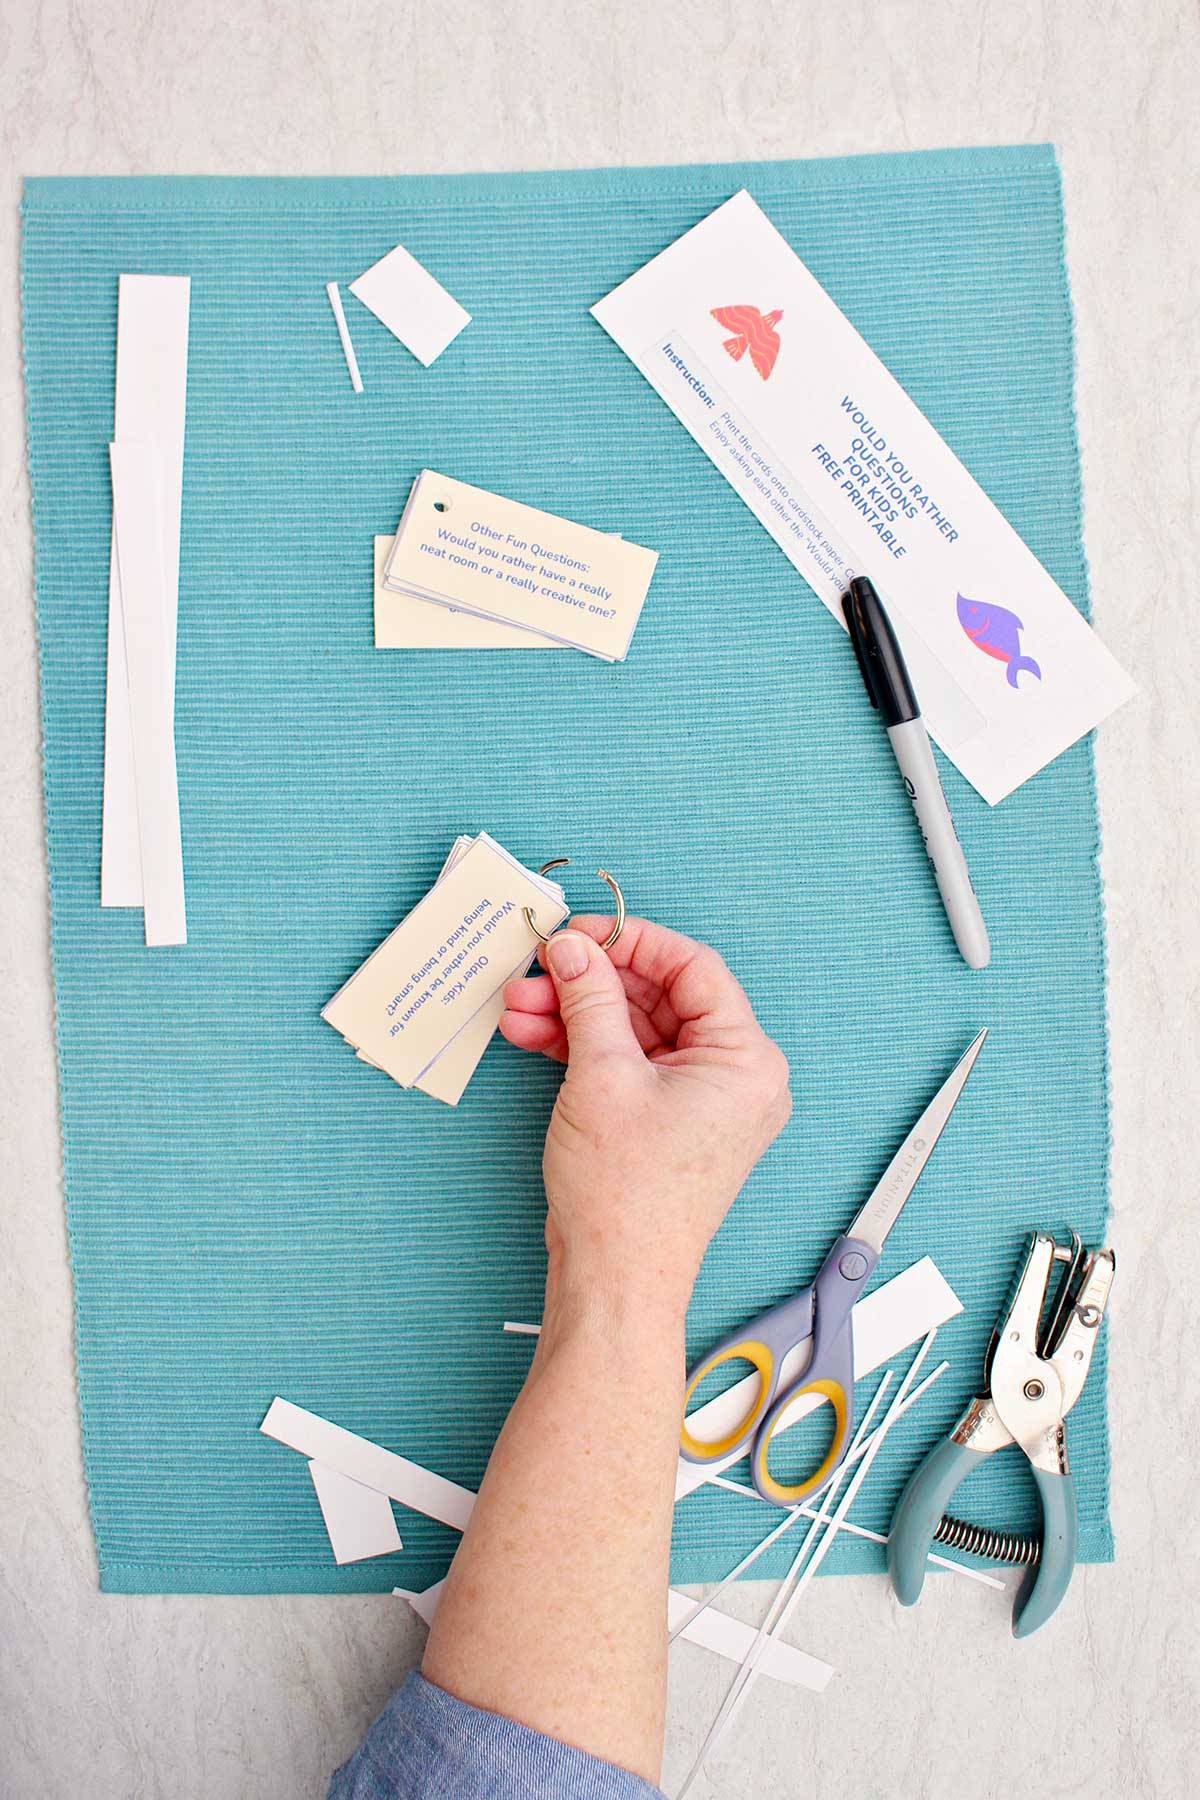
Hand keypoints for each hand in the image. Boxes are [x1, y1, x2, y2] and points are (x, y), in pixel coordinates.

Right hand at [500, 916, 790, 1312]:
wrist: (615, 1279)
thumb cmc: (627, 1198)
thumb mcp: (601, 1076)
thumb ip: (590, 998)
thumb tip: (575, 948)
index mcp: (745, 1059)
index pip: (693, 967)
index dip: (632, 941)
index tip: (581, 933)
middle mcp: (735, 1076)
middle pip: (660, 996)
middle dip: (590, 981)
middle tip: (538, 969)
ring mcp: (702, 1100)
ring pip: (637, 1029)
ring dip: (576, 1014)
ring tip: (519, 1007)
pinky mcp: (668, 1120)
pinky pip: (630, 1062)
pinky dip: (584, 1047)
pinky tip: (535, 1034)